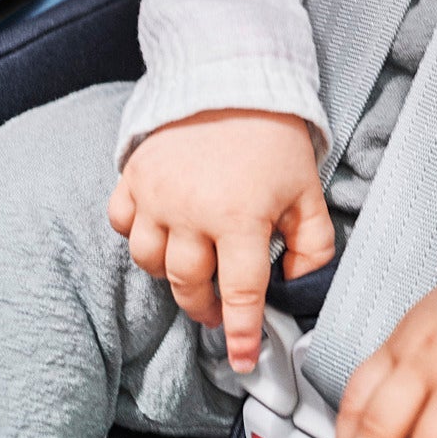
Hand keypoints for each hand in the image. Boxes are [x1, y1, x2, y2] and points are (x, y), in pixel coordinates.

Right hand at [107, 110, 333, 371]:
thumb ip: (313, 246)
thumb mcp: (308, 192)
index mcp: (241, 217)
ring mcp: (156, 195)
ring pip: (151, 263)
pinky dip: (140, 236)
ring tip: (195, 265)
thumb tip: (298, 286)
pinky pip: (124, 225)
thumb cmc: (274, 139)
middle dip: (206, 308)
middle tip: (220, 310)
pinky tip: (164, 230)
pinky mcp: (134, 177)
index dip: (241, 334)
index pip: (240, 293)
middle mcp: (192, 211)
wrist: (232, 77)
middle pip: (189, 286)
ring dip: (173, 274)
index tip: (243, 360)